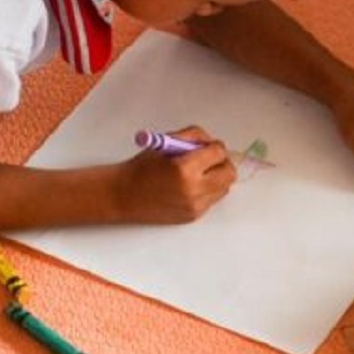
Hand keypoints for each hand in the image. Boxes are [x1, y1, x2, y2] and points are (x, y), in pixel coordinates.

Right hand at [112, 126, 236, 223]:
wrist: (124, 196)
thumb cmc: (141, 168)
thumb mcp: (165, 143)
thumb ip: (192, 137)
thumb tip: (212, 142)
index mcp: (184, 168)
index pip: (218, 153)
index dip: (214, 146)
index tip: (208, 145)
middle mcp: (193, 190)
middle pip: (229, 173)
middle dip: (222, 162)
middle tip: (210, 158)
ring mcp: (194, 206)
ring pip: (224, 188)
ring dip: (217, 177)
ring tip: (199, 172)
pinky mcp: (193, 216)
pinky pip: (212, 200)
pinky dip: (207, 190)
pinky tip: (191, 186)